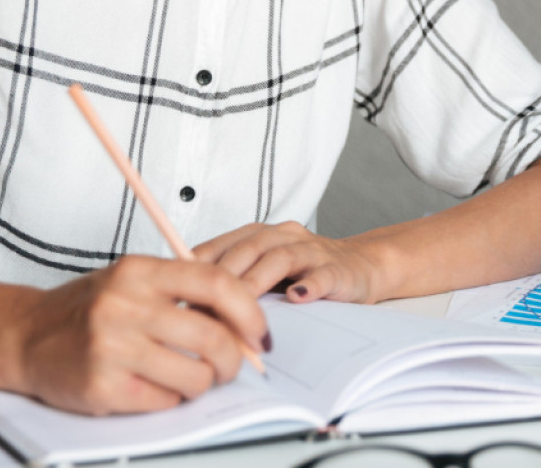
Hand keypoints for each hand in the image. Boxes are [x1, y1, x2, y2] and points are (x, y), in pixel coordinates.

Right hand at [0, 256, 270, 415]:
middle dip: (233, 359)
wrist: (24, 336)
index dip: (249, 311)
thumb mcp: (131, 281)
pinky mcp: (102, 386)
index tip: (259, 332)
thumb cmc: (86, 310)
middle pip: (213, 337)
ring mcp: (112, 346)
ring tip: (189, 376)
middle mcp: (125, 305)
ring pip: (194, 375)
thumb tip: (242, 322)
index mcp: (140, 271)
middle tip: (229, 366)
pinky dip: (170, 397)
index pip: (216, 284)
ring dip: (202, 382)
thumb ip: (182, 293)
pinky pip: (164, 400)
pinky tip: (154, 385)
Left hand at [197, 221, 386, 303]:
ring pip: (281, 259)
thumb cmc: (304, 273)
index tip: (179, 290)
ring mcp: (313, 251)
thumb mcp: (265, 272)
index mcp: (261, 235)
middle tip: (204, 305)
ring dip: (258, 282)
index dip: (200, 267)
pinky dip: (309, 285)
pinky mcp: (338, 270)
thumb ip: (234, 281)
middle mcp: (285, 236)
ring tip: (241, 305)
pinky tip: (298, 297)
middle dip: (224, 277)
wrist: (362, 266)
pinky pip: (323, 275)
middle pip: (249, 249)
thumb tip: (188, 305)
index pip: (224, 245)